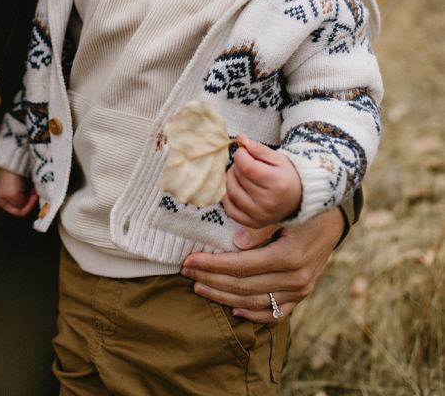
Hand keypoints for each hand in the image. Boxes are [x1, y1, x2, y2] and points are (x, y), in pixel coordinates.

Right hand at [0, 168, 37, 216]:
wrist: (12, 164)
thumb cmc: (11, 180)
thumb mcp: (14, 196)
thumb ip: (21, 204)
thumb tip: (25, 205)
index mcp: (3, 202)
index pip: (17, 212)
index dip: (27, 208)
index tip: (33, 199)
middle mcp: (7, 198)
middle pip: (22, 205)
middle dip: (29, 201)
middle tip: (35, 194)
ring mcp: (12, 191)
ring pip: (25, 199)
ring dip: (31, 196)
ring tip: (34, 190)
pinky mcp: (18, 184)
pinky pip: (26, 192)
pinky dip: (30, 191)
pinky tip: (33, 187)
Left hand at [181, 206, 344, 320]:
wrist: (333, 216)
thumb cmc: (303, 207)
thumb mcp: (284, 210)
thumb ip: (261, 227)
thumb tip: (236, 242)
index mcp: (289, 257)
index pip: (242, 266)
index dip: (213, 265)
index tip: (189, 260)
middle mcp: (296, 279)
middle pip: (244, 286)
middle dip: (211, 280)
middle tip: (186, 272)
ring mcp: (300, 290)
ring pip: (254, 302)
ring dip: (224, 296)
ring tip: (200, 287)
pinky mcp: (302, 295)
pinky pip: (274, 312)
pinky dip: (252, 313)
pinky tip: (233, 308)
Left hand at [222, 134, 301, 227]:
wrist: (299, 198)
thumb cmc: (287, 175)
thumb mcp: (277, 158)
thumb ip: (258, 148)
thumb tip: (240, 138)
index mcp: (277, 183)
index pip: (246, 166)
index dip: (240, 155)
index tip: (244, 152)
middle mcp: (268, 203)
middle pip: (238, 178)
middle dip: (237, 166)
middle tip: (244, 163)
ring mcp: (260, 216)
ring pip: (231, 193)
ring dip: (230, 180)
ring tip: (239, 174)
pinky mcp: (254, 224)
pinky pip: (231, 211)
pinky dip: (228, 198)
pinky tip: (236, 189)